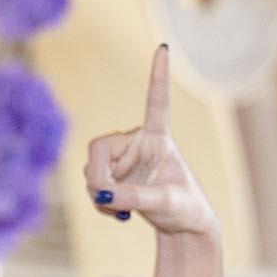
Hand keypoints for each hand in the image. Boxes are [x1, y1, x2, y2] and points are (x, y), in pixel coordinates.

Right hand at [82, 46, 215, 237]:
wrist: (180, 228)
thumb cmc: (184, 209)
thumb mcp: (165, 203)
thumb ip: (135, 197)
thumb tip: (102, 194)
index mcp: (159, 139)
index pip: (157, 103)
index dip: (158, 77)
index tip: (163, 48)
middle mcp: (137, 144)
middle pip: (100, 146)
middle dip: (98, 175)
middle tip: (104, 199)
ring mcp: (122, 161)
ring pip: (92, 168)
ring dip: (98, 193)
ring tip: (118, 212)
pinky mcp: (112, 177)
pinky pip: (93, 185)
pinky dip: (99, 202)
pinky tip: (114, 213)